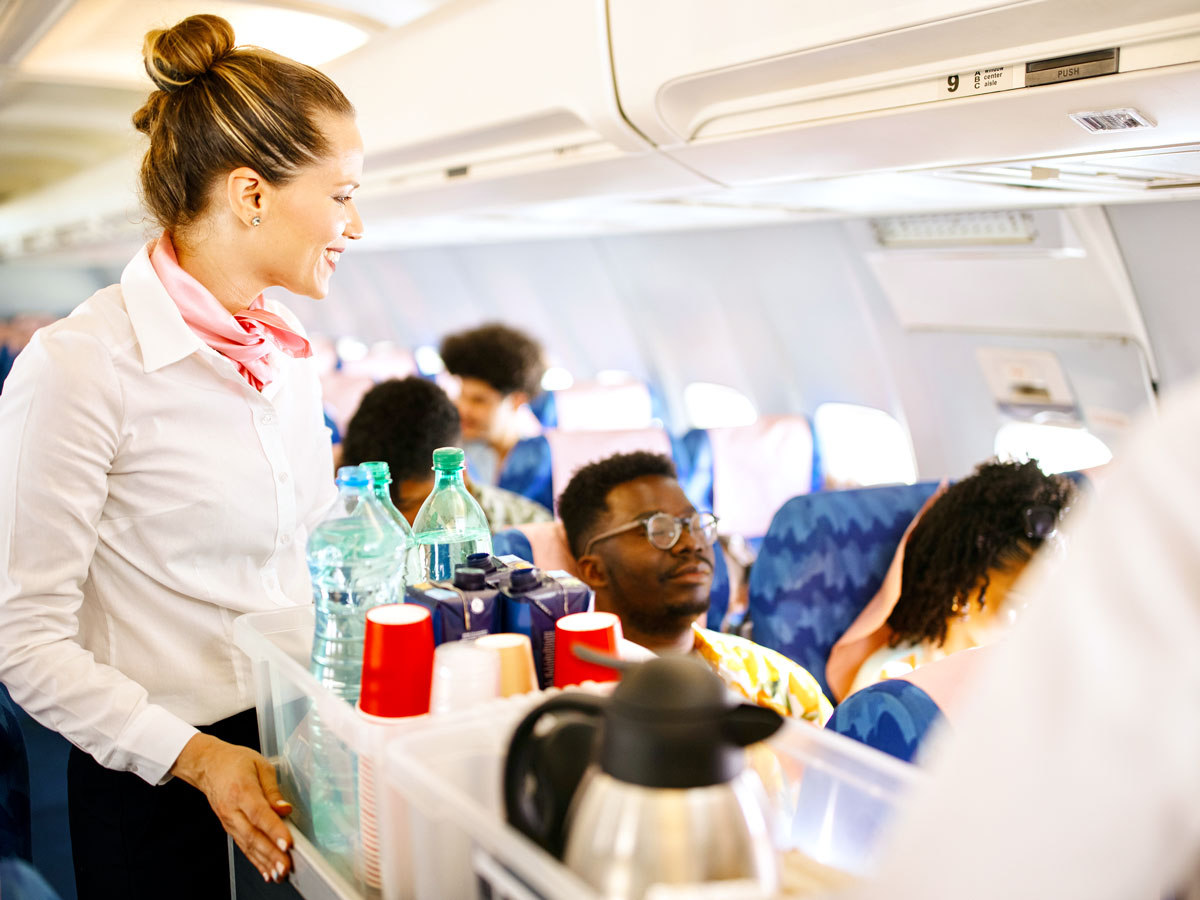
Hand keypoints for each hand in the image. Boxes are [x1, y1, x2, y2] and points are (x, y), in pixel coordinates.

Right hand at [171, 733, 293, 882]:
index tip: (287, 843)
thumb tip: (285, 809)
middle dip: (270, 853)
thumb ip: (273, 790)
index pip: (259, 813)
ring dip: (264, 861)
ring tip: (279, 874)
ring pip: (248, 845)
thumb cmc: (234, 762)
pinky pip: (243, 846)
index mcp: (241, 790)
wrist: (208, 765)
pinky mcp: (229, 827)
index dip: (274, 830)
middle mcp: (232, 809)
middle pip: (253, 835)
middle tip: (286, 866)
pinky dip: (255, 861)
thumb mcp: (260, 765)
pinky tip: (266, 871)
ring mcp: (229, 821)